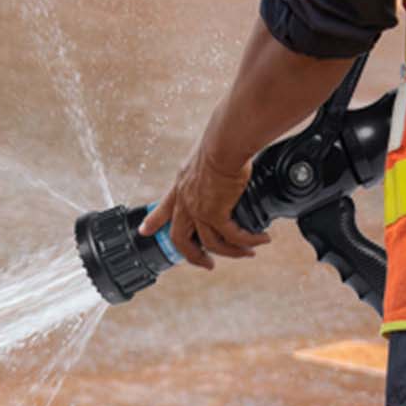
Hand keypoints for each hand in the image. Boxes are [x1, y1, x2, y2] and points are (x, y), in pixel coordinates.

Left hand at [138, 139, 267, 270]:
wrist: (224, 143)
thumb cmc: (219, 142)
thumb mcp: (205, 155)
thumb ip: (209, 168)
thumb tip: (225, 166)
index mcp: (180, 186)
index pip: (162, 208)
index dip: (153, 222)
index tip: (144, 232)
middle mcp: (185, 201)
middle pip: (180, 239)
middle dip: (193, 256)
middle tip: (207, 264)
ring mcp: (199, 210)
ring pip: (211, 243)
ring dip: (231, 252)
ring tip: (247, 253)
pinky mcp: (216, 214)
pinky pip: (232, 236)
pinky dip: (247, 241)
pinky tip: (260, 240)